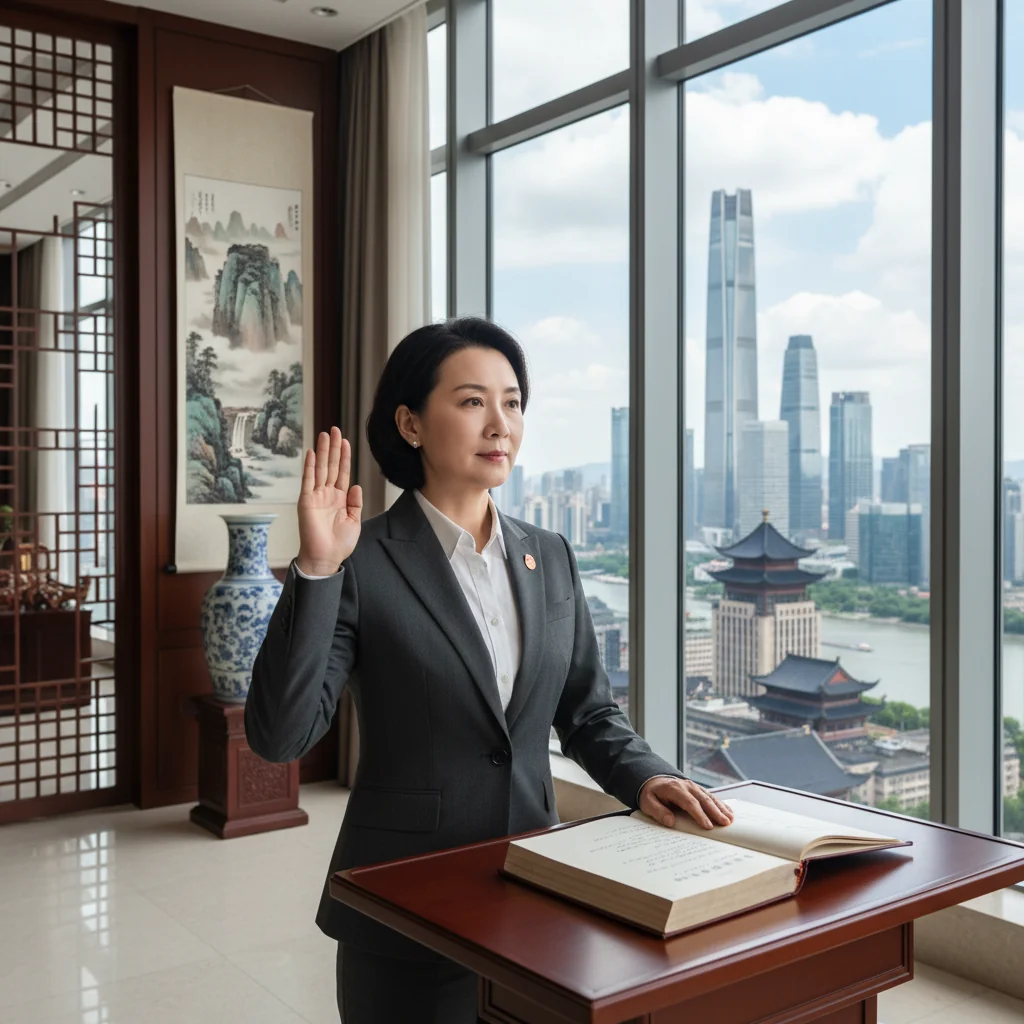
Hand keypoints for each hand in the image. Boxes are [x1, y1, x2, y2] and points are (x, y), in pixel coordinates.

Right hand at [296, 427, 362, 574]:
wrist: (326, 558)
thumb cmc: (340, 544)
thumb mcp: (354, 521)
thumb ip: (355, 503)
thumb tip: (357, 486)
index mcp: (340, 498)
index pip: (343, 472)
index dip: (344, 456)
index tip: (346, 441)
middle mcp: (327, 494)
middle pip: (332, 465)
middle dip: (334, 447)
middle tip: (334, 429)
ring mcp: (316, 496)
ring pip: (321, 468)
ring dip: (323, 451)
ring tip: (324, 434)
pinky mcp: (306, 501)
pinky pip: (308, 480)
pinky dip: (310, 466)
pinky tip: (312, 452)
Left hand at [639, 777, 734, 829]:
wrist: (653, 781)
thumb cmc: (651, 794)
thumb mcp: (647, 802)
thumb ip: (658, 811)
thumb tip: (670, 821)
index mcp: (674, 789)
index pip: (689, 803)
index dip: (699, 815)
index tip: (707, 826)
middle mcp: (686, 786)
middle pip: (703, 800)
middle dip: (715, 812)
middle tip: (725, 824)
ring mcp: (693, 786)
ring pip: (710, 797)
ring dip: (720, 808)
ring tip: (730, 819)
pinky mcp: (698, 790)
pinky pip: (711, 796)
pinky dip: (720, 804)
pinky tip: (728, 812)